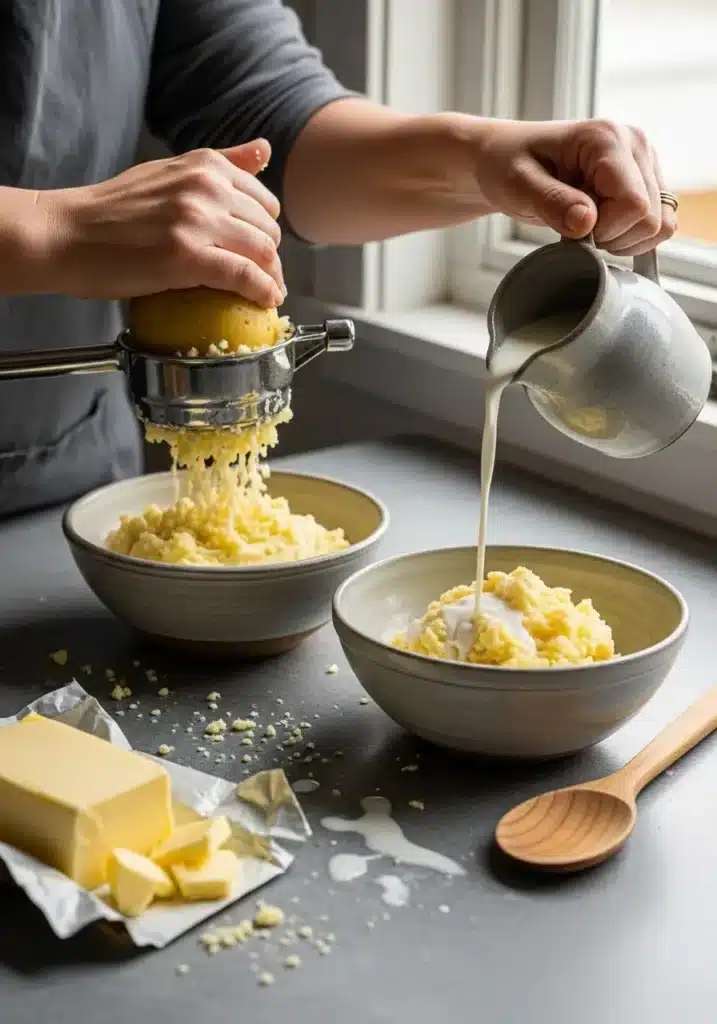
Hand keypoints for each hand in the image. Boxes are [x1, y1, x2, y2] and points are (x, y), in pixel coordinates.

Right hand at [39, 140, 284, 305]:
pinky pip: (244, 276)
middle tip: (265, 280)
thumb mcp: (169, 171)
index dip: (268, 232)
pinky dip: (262, 291)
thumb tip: (265, 149)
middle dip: (271, 258)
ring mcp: (197, 220)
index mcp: (204, 165)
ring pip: (263, 251)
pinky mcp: (187, 256)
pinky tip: (265, 301)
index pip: (264, 201)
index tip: (263, 253)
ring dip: (271, 278)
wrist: (66, 234)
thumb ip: (220, 163)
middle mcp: (206, 186)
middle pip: (268, 228)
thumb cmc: (112, 210)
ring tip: (265, 293)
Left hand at [474, 118, 675, 254]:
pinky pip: (660, 223)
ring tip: (587, 224)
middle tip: (575, 226)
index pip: (634, 205)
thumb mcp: (518, 184)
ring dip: (623, 239)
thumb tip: (587, 223)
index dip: (605, 230)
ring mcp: (645, 161)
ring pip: (662, 224)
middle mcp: (636, 144)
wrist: (505, 159)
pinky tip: (601, 227)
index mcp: (607, 138)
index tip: (571, 228)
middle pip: (652, 218)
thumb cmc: (507, 164)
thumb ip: (552, 202)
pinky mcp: (646, 180)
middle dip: (612, 237)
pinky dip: (631, 237)